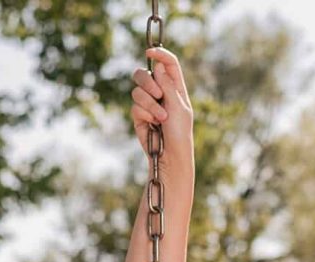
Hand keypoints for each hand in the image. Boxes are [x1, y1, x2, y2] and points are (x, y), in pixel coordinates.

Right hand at [131, 46, 193, 168]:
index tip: (150, 52)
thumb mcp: (178, 107)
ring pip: (137, 90)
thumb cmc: (180, 132)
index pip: (168, 64)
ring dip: (149, 104)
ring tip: (161, 118)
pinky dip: (145, 114)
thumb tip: (158, 66)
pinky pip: (135, 106)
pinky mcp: (139, 115)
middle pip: (145, 73)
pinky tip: (153, 125)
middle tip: (158, 95)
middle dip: (148, 82)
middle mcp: (161, 93)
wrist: (170, 155)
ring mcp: (148, 103)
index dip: (159, 54)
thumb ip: (168, 86)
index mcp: (176, 88)